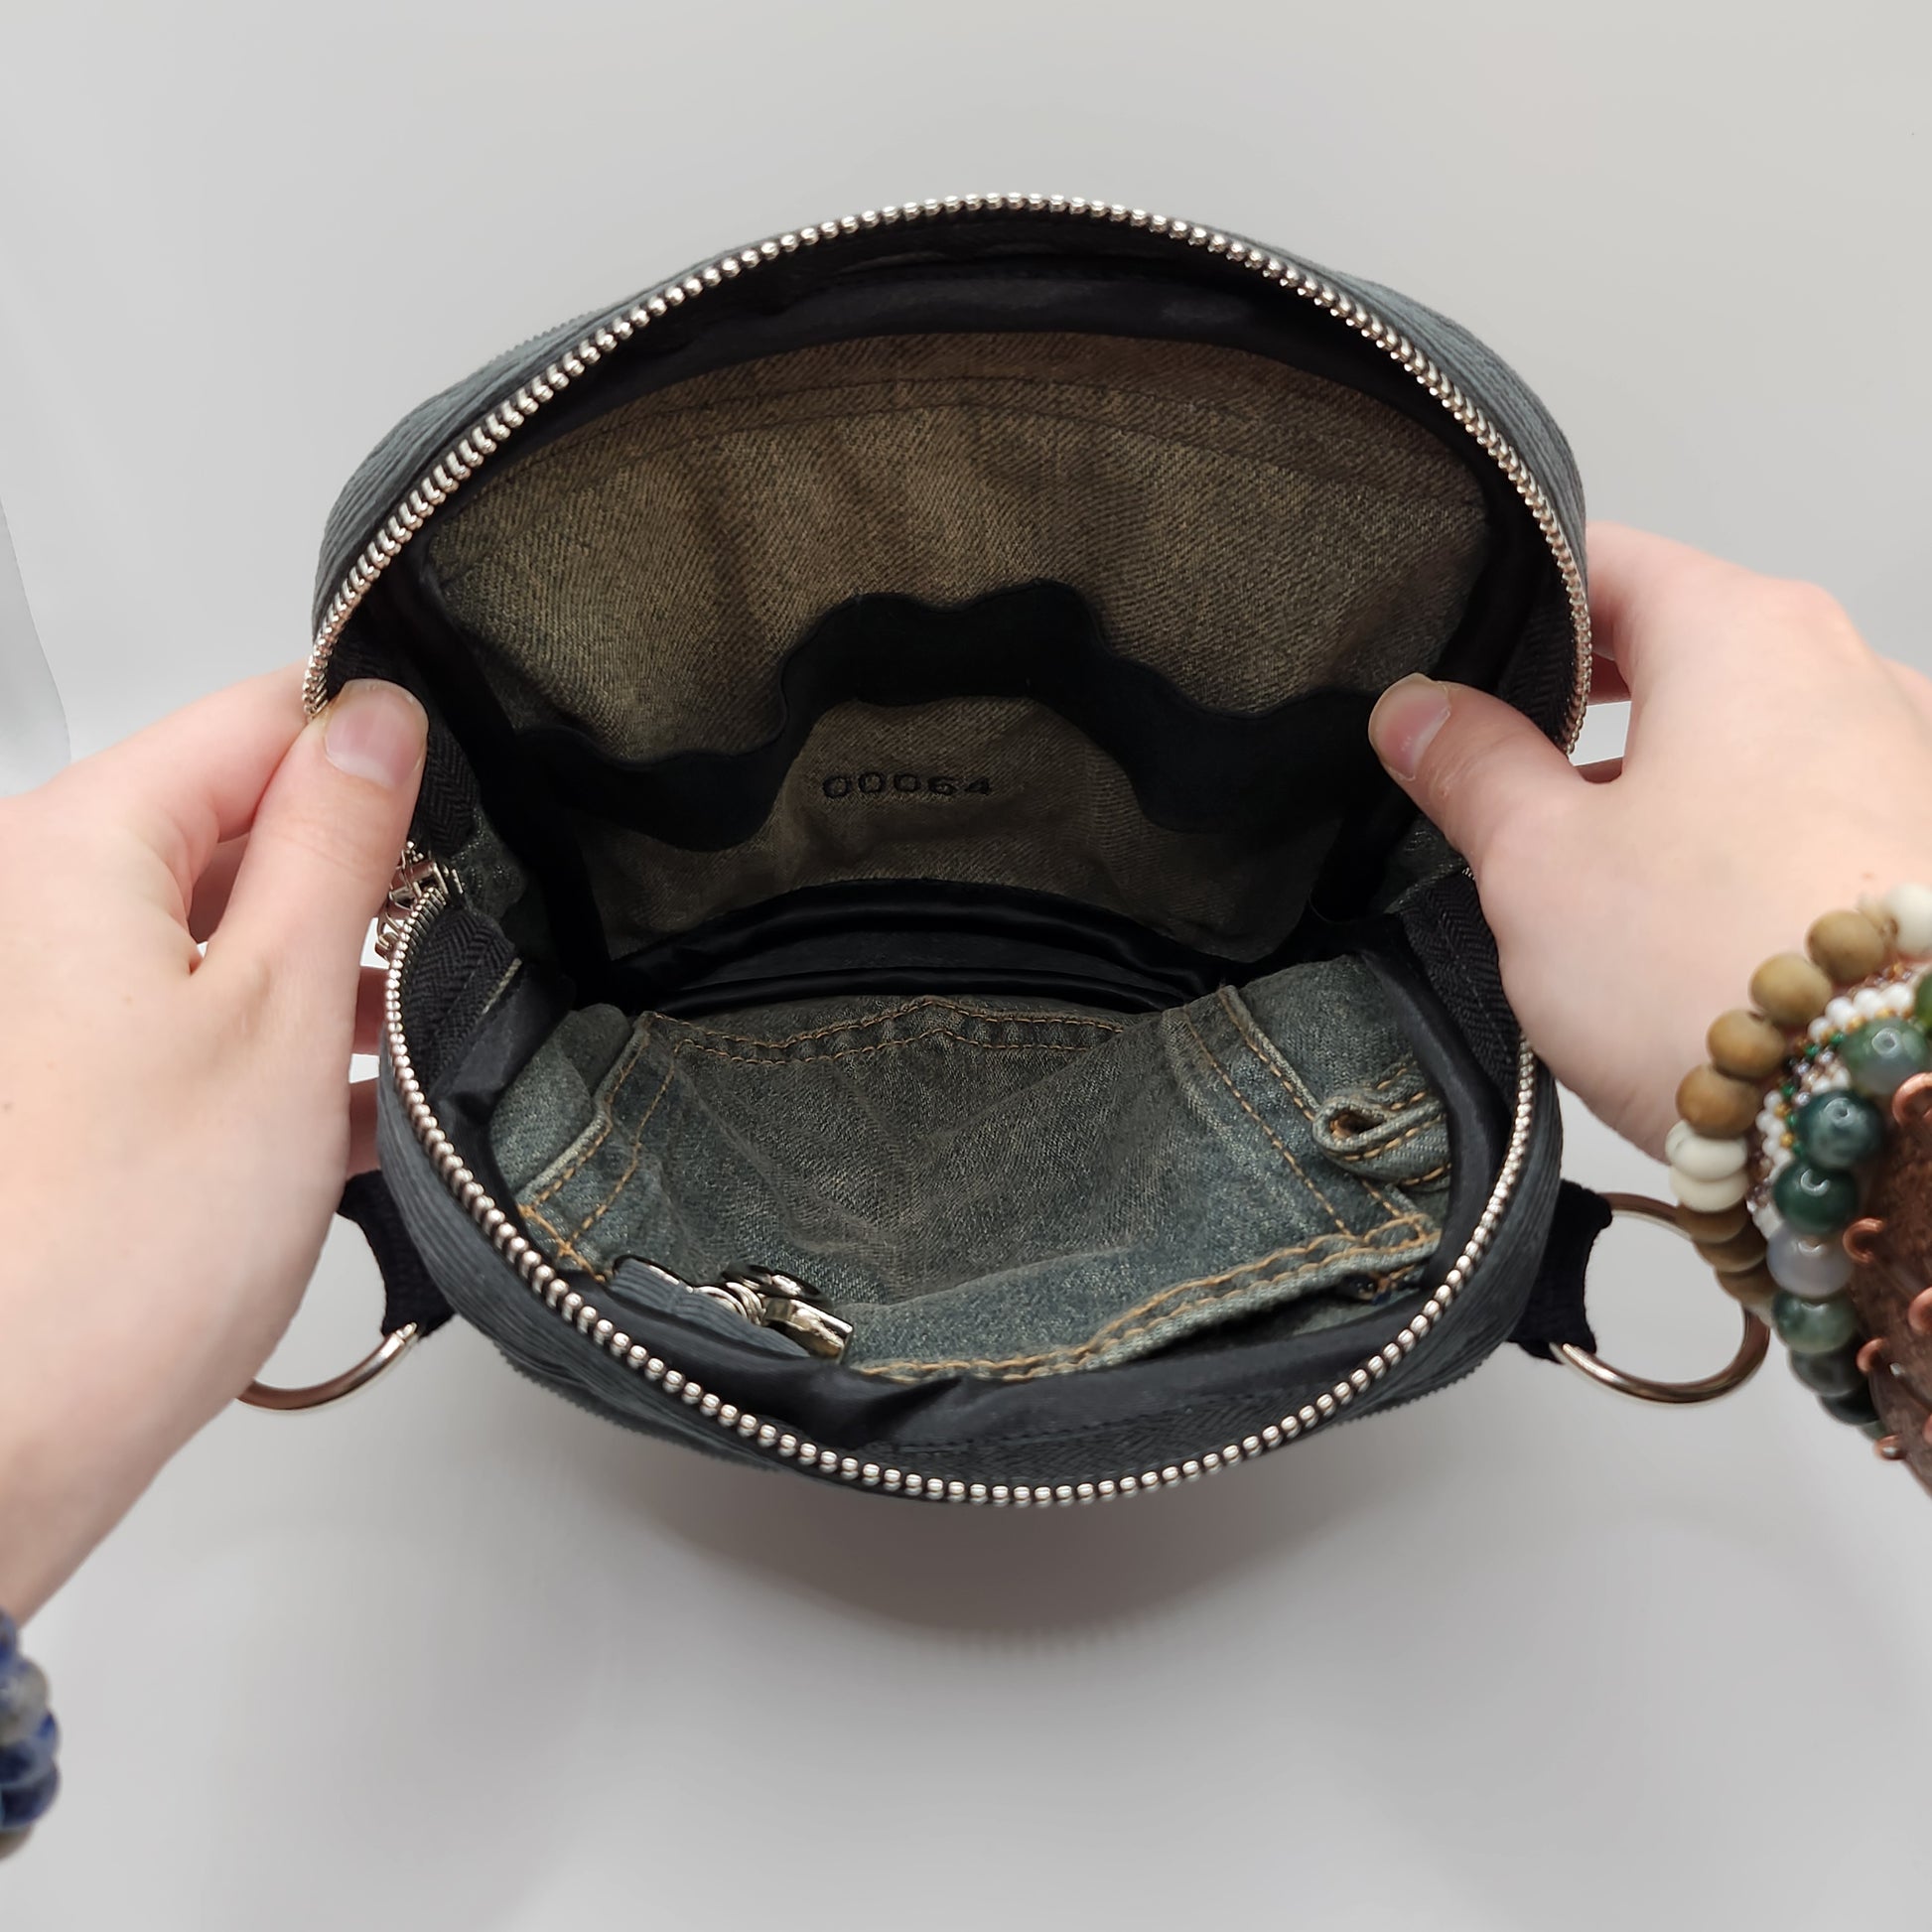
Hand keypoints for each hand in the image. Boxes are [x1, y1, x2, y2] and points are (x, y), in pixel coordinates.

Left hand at [0, 670, 424, 1618]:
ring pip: (236, 931)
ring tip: (394, 1057)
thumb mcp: (280, 1011)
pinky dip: (284, 1053)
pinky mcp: (84, 1082)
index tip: (457, 815)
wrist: (14, 1437)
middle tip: (440, 955)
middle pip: (242, 823)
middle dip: (359, 883)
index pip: (256, 720)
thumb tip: (377, 723)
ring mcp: (60, 999)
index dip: (374, 752)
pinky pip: (206, 1019)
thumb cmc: (116, 1249)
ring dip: (331, 981)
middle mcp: (45, 907)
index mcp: (76, 850)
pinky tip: (346, 1121)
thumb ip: (337, 845)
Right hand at [1368, 522, 1931, 1160]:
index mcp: (1744, 630)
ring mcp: (1905, 759)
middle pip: (1683, 643)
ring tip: (1590, 868)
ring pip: (1749, 730)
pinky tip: (1686, 913)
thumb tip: (1418, 710)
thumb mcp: (1539, 863)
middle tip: (1499, 775)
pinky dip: (1735, 834)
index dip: (1512, 602)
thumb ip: (1471, 767)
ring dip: (1663, 776)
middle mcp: (1847, 669)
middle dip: (1583, 702)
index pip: (1604, 561)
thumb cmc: (1713, 969)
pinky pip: (1805, 806)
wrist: (1880, 1103)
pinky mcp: (1922, 850)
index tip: (1454, 662)